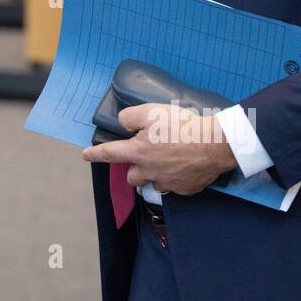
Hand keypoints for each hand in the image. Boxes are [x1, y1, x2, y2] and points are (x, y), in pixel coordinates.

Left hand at [81, 103, 238, 195]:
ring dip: (154, 173)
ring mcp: (168, 182)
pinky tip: (184, 166)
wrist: (215, 144)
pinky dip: (175, 177)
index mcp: (138, 153)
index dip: (95, 154)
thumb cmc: (182, 126)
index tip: (85, 156)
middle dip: (133, 169)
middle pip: (132, 177)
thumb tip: (124, 124)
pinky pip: (174, 185)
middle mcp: (149, 171)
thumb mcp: (150, 111)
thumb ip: (130, 117)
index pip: (109, 154)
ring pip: (153, 182)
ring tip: (166, 160)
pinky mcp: (185, 189)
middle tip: (143, 156)